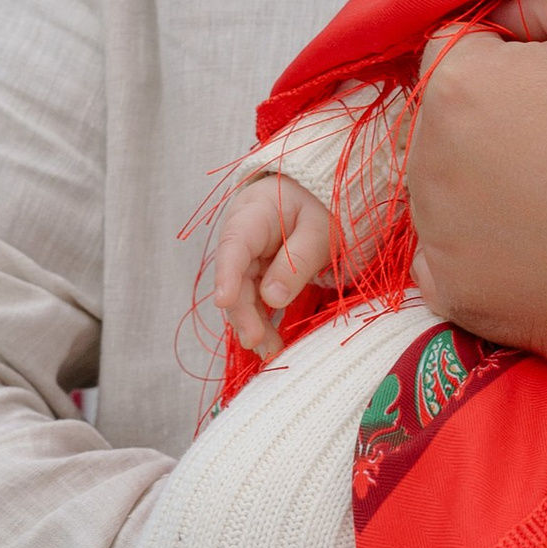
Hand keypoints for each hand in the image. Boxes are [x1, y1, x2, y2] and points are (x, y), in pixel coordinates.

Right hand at [209, 174, 333, 361]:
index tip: (224, 301)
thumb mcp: (320, 229)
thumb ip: (297, 260)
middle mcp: (241, 236)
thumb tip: (272, 299)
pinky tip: (270, 342)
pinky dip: (261, 318)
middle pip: (236, 276)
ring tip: (269, 351)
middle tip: (257, 342)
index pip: (235, 244)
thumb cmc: (321, 205)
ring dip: (253, 322)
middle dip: (244, 312)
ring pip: (242, 292)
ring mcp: (246, 255)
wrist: (318, 196)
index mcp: (254, 212)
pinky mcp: (255, 271)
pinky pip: (253, 297)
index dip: (227, 274)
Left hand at [406, 0, 546, 397]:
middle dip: (489, 122)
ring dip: (484, 188)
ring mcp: (444, 241)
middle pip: (442, 124)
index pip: (454, 48)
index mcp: (463, 85)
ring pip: (444, 194)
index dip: (509, 56)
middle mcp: (432, 164)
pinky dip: (484, 256)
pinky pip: (449, 264)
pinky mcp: (463, 305)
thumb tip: (506, 16)